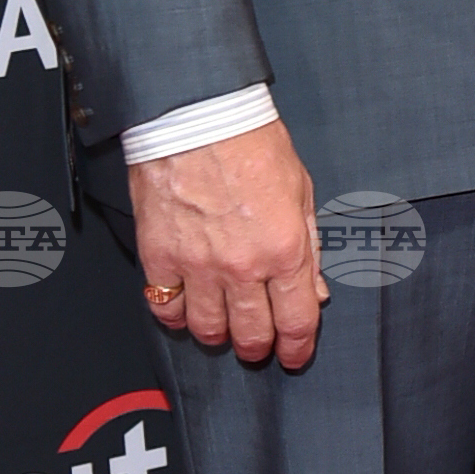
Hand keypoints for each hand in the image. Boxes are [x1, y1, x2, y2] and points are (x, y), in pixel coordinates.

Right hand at [130, 121, 327, 372]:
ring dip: (218, 335)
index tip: (295, 356)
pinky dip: (175, 314)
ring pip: (208, 329)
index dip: (298, 349)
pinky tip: (184, 306)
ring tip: (222, 326)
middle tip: (258, 345)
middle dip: (259, 348)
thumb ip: (309, 246)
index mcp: (284, 249)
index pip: (297, 321)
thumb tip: (315, 291)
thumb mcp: (301, 191)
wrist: (198, 117)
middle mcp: (242, 266)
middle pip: (252, 334)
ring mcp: (198, 266)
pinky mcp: (159, 257)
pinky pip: (165, 307)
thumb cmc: (252, 143)